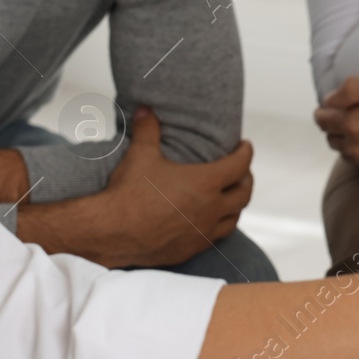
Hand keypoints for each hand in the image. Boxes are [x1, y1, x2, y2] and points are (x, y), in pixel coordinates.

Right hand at [86, 107, 253, 267]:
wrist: (112, 233)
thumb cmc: (129, 194)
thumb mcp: (140, 155)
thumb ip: (148, 129)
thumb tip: (145, 109)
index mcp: (205, 183)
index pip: (240, 165)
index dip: (246, 153)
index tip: (245, 146)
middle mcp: (210, 209)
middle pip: (244, 193)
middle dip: (246, 178)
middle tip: (242, 170)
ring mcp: (203, 232)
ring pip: (233, 218)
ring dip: (236, 205)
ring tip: (230, 195)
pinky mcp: (192, 249)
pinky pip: (215, 237)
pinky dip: (219, 225)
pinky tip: (210, 220)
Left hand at [315, 75, 358, 179]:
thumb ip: (353, 88)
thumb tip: (329, 98)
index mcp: (354, 123)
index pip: (322, 118)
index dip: (326, 107)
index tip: (336, 102)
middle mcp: (356, 147)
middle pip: (329, 136)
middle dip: (334, 123)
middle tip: (351, 111)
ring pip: (343, 150)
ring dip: (346, 138)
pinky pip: (358, 162)